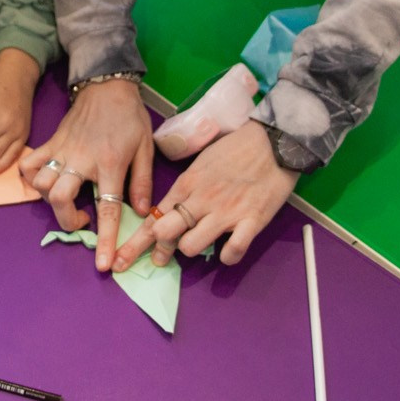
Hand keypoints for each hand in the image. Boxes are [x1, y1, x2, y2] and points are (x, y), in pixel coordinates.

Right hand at [21, 79, 153, 268]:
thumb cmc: (130, 117)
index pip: (107, 210)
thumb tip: (142, 214)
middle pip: (62, 200)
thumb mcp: (145, 148)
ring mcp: (62, 152)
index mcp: (110, 164)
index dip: (106, 240)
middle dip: (68, 220)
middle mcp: (82, 161)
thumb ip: (142, 182)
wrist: (107, 84)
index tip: (104, 264)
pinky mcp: (50, 143)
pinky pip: (29, 164)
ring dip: (51, 200)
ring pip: (42, 184)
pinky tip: (45, 181)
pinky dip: (32, 178)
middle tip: (82, 219)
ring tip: (67, 198)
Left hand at [119, 123, 297, 270]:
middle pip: (165, 233)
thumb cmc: (238, 146)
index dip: (137, 240)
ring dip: (192, 250)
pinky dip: (228, 256)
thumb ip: (186, 184)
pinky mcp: (251, 221)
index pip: (155, 215)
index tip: (122, 256)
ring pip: (192, 246)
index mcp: (187, 183)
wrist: (276, 140)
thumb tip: (171, 206)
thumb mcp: (203, 159)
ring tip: (200, 245)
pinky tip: (228, 251)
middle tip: (158, 260)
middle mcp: (201, 200)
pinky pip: (232, 252)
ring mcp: (226, 212)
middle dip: (157, 250)